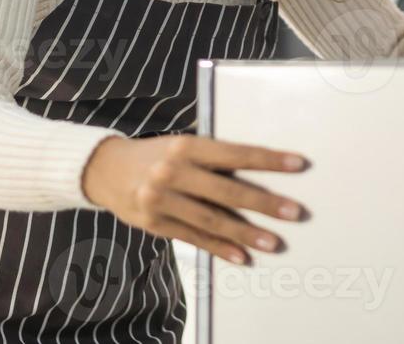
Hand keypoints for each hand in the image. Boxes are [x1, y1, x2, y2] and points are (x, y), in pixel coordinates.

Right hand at [81, 134, 308, 264]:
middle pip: (228, 190)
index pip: (236, 153)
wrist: (105, 169)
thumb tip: (258, 174)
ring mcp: (162, 200)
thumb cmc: (156, 155)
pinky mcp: (155, 224)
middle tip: (294, 212)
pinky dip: (220, 249)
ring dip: (246, 233)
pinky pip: (194, 238)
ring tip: (274, 242)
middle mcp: (174, 172)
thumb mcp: (183, 146)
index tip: (298, 165)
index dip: (268, 160)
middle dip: (265, 202)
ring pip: (212, 219)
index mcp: (187, 146)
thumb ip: (213, 159)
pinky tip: (242, 256)